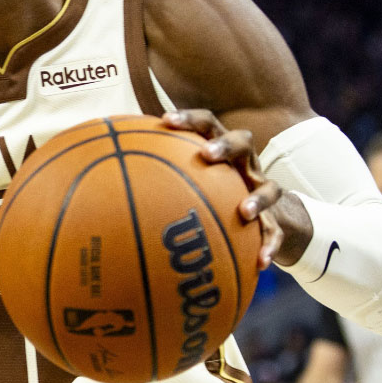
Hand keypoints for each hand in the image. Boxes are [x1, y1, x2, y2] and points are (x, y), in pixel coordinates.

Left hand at [162, 110, 311, 268]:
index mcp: (222, 151)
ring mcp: (263, 190)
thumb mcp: (193, 183)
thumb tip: (104, 185)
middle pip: (242, 141)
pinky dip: (270, 245)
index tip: (164, 120)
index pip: (207, 123)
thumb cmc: (219, 195)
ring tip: (243, 212)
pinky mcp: (277, 219)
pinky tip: (261, 263)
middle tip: (207, 155)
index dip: (188, 119)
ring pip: (269, 186)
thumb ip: (156, 181)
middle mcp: (245, 164)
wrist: (272, 217)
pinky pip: (276, 232)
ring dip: (257, 198)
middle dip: (225, 145)